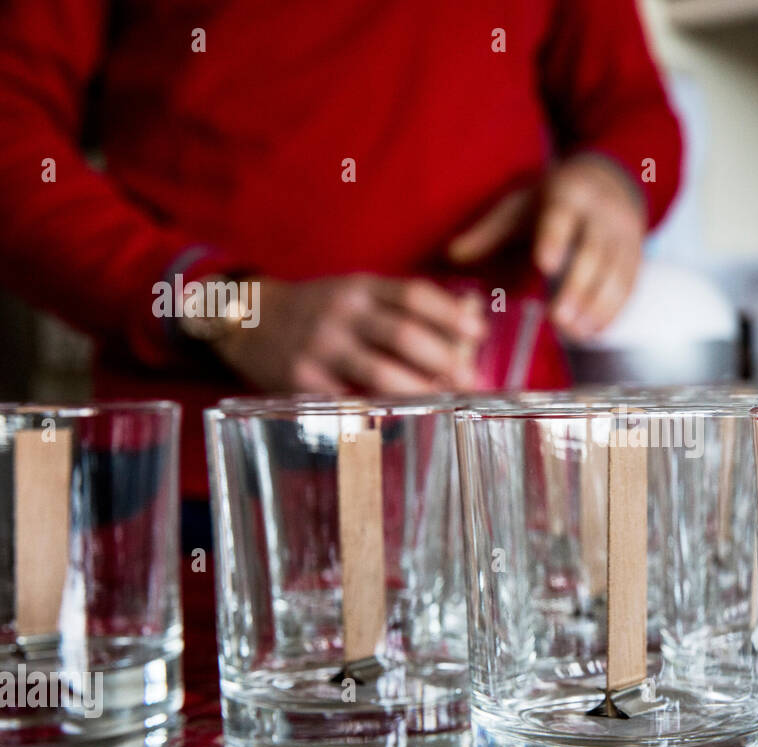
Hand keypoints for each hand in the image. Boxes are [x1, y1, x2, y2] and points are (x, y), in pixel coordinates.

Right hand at [211, 274, 484, 393]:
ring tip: (445, 402)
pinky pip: (349, 400)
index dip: (451, 314)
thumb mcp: (355, 292)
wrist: (250, 320)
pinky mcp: (301, 379)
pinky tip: (402, 420)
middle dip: (444, 359)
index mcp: (359, 287)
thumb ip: (401, 305)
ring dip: (420, 391)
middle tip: (470, 380)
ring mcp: (320, 346)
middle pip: (403, 334)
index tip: (479, 333)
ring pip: (380, 372)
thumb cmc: (320, 310)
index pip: (413, 295)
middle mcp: (340, 312)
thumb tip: (466, 323)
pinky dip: (378, 412)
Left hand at [447, 154, 646, 340]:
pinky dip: (614, 310)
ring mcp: (624, 235)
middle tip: (558, 320)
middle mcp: (601, 214)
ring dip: (598, 306)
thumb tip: (452, 255)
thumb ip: (489, 232)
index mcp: (568, 195)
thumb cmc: (554, 198)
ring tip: (576, 334)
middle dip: (578, 288)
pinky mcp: (636, 255)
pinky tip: (595, 331)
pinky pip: (629, 285)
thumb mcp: (520, 206)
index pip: (561, 217)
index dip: (554, 240)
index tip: (544, 266)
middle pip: (593, 252)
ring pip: (616, 273)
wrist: (611, 180)